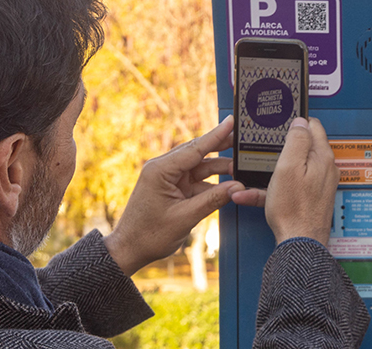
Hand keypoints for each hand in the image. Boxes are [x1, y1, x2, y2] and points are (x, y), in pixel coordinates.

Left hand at [104, 115, 244, 275]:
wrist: (130, 249)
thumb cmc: (149, 235)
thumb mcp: (185, 217)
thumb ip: (213, 200)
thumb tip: (237, 188)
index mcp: (161, 170)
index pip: (195, 148)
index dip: (216, 135)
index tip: (231, 122)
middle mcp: (163, 169)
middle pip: (198, 153)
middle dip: (221, 147)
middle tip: (242, 139)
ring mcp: (168, 178)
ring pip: (200, 167)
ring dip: (219, 169)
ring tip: (241, 168)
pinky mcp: (172, 188)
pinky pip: (196, 180)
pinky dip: (212, 183)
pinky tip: (228, 185)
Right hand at [236, 117, 338, 246]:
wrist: (299, 243)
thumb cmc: (294, 208)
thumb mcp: (289, 167)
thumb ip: (297, 141)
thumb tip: (301, 122)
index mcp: (322, 157)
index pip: (313, 127)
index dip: (296, 123)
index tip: (281, 124)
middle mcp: (324, 169)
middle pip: (302, 148)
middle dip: (281, 148)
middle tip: (264, 147)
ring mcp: (317, 185)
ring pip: (291, 170)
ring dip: (271, 171)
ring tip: (251, 174)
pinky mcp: (309, 199)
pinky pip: (288, 188)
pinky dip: (271, 189)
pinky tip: (251, 195)